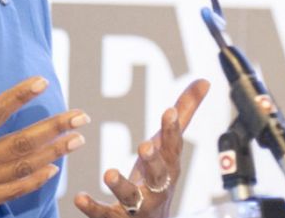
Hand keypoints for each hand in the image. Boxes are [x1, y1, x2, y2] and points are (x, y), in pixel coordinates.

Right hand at [0, 40, 87, 217]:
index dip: (19, 97)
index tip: (42, 82)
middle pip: (20, 143)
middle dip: (54, 128)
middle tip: (81, 117)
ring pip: (22, 168)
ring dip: (52, 153)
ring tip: (77, 140)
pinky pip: (10, 193)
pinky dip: (34, 181)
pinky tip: (52, 170)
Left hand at [74, 79, 210, 217]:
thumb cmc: (158, 177)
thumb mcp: (169, 145)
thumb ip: (184, 112)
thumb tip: (204, 80)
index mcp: (169, 166)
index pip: (173, 147)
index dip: (172, 130)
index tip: (168, 112)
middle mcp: (157, 188)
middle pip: (159, 175)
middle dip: (154, 161)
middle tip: (145, 146)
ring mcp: (139, 206)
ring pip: (133, 198)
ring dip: (122, 186)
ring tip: (109, 173)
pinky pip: (106, 215)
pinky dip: (93, 207)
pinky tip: (79, 197)